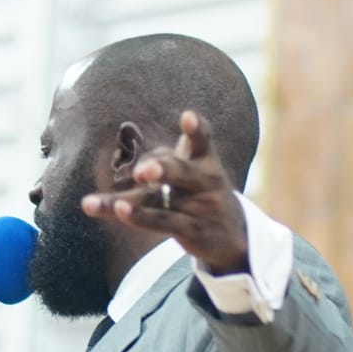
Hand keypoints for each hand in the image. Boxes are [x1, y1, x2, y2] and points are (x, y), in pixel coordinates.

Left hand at [81, 110, 249, 274]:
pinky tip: (121, 211)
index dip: (197, 128)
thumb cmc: (200, 193)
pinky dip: (141, 217)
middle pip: (183, 172)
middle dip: (164, 169)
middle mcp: (205, 181)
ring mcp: (200, 207)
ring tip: (119, 205)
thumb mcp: (191, 169)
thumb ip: (159, 160)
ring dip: (137, 205)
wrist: (233, 235)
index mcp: (205, 159)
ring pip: (162, 202)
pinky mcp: (192, 230)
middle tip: (143, 171)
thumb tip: (120, 158)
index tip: (188, 117)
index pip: (202, 140)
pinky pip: (163, 223)